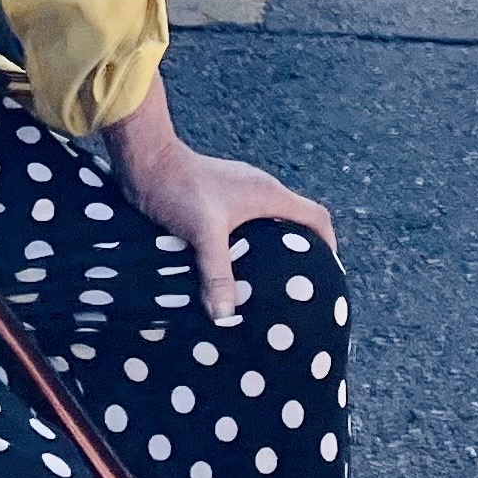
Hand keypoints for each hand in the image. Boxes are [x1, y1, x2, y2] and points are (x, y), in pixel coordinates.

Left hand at [106, 82, 335, 321]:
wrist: (147, 161)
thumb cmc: (179, 188)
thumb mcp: (203, 231)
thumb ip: (217, 272)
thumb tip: (225, 316)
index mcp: (268, 194)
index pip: (316, 216)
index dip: (329, 245)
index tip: (330, 274)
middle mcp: (259, 191)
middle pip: (295, 223)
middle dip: (301, 254)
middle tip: (297, 288)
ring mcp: (239, 194)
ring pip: (269, 225)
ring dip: (272, 251)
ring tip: (266, 286)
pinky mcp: (219, 199)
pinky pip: (247, 225)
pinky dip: (249, 247)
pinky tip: (233, 270)